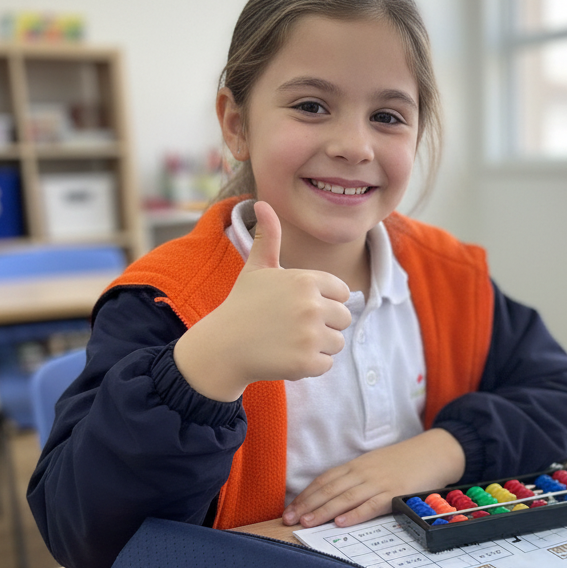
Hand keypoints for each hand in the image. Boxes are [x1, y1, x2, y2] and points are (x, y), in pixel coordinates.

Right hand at [174, 201, 351, 400]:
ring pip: (336, 342)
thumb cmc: (243, 304)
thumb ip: (268, 237)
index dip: (323, 300)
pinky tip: (286, 357)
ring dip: (317, 346)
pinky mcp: (307, 362)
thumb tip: (262, 202)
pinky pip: (326, 364)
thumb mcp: (256, 268)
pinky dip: (309, 365)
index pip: (341, 292)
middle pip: (343, 318)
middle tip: (291, 327)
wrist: (222, 346)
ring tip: (288, 341)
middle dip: (323, 324)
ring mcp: (310, 335)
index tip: (297, 306)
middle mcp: (311, 305)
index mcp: (306, 280)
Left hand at [283, 429, 465, 527]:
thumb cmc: (404, 462)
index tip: (290, 509)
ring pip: (346, 497)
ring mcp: (379, 482)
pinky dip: (355, 514)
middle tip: (289, 519)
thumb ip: (356, 478)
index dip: (306, 495)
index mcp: (357, 465)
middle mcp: (364, 472)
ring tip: (307, 523)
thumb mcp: (376, 465)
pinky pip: (372, 505)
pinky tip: (341, 522)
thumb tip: (334, 497)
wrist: (434, 452)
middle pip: (330, 489)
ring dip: (324, 511)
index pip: (325, 480)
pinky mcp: (395, 492)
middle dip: (307, 505)